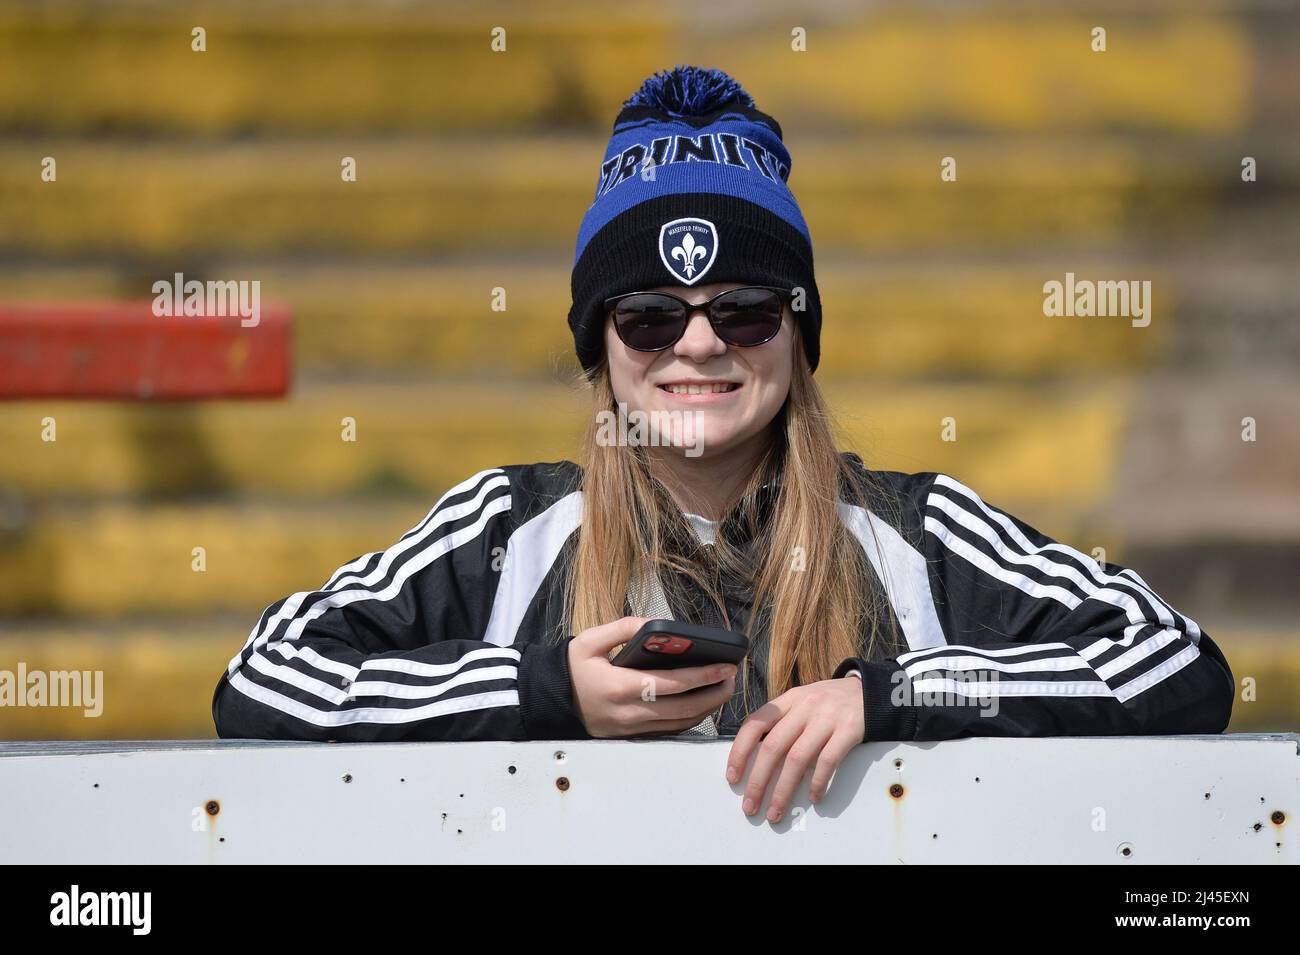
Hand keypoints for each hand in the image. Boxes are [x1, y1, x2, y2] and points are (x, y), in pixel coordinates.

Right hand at [568, 616, 736, 737]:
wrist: (549, 700)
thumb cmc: (571, 668)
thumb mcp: (589, 640)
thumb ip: (623, 628)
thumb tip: (655, 624)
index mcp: (621, 687)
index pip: (673, 684)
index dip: (703, 676)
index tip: (726, 665)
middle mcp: (629, 713)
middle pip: (684, 709)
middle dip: (714, 694)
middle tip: (732, 678)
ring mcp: (632, 729)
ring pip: (680, 723)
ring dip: (707, 708)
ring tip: (722, 688)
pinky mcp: (632, 736)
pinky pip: (669, 730)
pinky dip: (690, 718)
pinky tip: (701, 702)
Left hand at [725, 676, 863, 821]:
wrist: (873, 691)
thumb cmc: (832, 702)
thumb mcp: (803, 701)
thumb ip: (782, 722)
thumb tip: (755, 757)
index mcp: (789, 700)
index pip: (755, 724)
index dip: (740, 751)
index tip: (732, 776)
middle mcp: (805, 706)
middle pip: (773, 746)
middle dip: (758, 781)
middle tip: (750, 805)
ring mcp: (827, 717)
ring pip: (797, 758)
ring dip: (783, 790)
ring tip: (776, 811)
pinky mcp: (849, 729)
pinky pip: (828, 761)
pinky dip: (817, 783)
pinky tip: (813, 797)